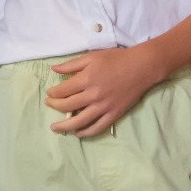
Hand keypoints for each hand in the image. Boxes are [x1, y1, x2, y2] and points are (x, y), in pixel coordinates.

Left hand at [45, 45, 161, 138]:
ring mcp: (104, 106)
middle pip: (67, 106)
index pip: (63, 90)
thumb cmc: (116, 59)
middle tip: (49, 104)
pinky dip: (87, 132)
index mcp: (86, 79)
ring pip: (79, 121)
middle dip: (55, 106)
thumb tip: (54, 69)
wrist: (141, 67)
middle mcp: (93, 95)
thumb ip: (72, 64)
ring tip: (55, 128)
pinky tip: (78, 133)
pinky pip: (97, 127)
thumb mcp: (92, 57)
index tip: (50, 93)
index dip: (53, 93)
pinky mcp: (114, 114)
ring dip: (65, 126)